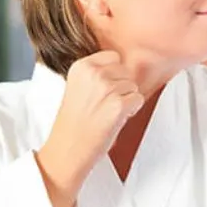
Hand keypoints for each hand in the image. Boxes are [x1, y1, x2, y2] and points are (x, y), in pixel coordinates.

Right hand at [37, 51, 143, 201]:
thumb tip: (122, 67)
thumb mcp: (78, 87)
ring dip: (125, 100)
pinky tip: (114, 119)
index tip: (102, 90)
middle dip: (121, 87)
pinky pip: (138, 100)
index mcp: (81, 66)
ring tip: (106, 113)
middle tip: (104, 105)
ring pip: (133, 86)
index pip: (113, 57)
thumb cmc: (73, 123)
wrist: (67, 149)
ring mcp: (106, 88)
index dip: (113, 75)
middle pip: (126, 71)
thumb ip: (96, 74)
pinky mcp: (118, 105)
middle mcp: (94, 73)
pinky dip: (131, 111)